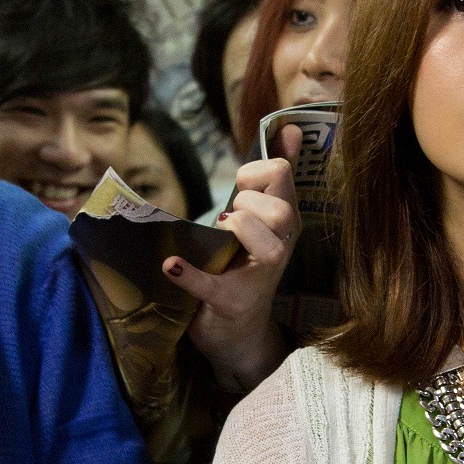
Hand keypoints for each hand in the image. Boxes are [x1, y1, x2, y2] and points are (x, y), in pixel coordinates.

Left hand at [168, 156, 295, 394]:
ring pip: (268, 241)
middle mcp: (281, 248)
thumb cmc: (246, 267)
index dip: (257, 170)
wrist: (239, 335)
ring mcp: (261, 278)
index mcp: (284, 223)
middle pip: (280, 209)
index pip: (283, 176)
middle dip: (248, 203)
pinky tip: (172, 266)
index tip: (240, 186)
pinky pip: (214, 286)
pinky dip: (190, 275)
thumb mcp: (260, 219)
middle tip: (230, 218)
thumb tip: (290, 128)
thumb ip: (270, 177)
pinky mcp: (233, 303)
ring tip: (221, 236)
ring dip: (238, 229)